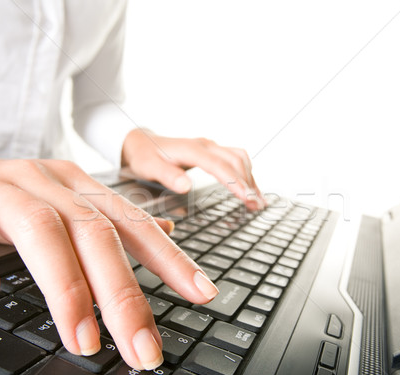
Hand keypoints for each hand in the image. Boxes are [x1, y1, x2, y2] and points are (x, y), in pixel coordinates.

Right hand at [0, 140, 218, 369]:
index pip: (130, 223)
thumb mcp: (59, 206)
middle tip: (144, 349)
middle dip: (125, 295)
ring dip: (66, 289)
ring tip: (83, 339)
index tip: (204, 293)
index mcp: (72, 187)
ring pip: (40, 230)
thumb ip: (109, 220)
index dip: (170, 258)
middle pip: (94, 234)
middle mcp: (40, 182)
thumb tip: (166, 229)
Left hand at [122, 129, 265, 209]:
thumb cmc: (145, 157)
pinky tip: (251, 188)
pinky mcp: (212, 151)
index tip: (246, 197)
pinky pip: (236, 159)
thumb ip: (167, 176)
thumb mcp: (149, 167)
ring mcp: (210, 147)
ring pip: (239, 158)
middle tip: (256, 206)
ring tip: (258, 200)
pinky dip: (247, 173)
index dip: (235, 182)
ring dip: (251, 178)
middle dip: (248, 183)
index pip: (220, 166)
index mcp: (192, 149)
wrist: (141, 143)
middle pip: (236, 161)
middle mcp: (205, 145)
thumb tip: (186, 186)